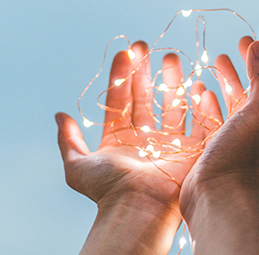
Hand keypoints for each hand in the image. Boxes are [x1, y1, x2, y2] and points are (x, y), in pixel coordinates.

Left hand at [55, 41, 221, 253]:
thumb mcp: (78, 166)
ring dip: (171, 82)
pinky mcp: (192, 150)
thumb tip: (59, 116)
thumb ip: (68, 141)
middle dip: (145, 72)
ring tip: (171, 58)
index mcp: (121, 139)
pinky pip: (199, 123)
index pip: (121, 99)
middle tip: (146, 47)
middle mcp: (145, 138)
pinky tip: (198, 85)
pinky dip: (200, 106)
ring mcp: (169, 143)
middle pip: (146, 98)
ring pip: (171, 105)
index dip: (122, 75)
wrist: (138, 210)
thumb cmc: (109, 190)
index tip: (125, 52)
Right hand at [179, 18, 258, 253]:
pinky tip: (201, 90)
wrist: (218, 199)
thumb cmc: (239, 157)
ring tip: (219, 59)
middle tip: (242, 40)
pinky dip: (210, 99)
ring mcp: (237, 134)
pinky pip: (216, 114)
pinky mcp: (217, 143)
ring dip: (230, 77)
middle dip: (252, 59)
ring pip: (235, 97)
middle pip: (257, 82)